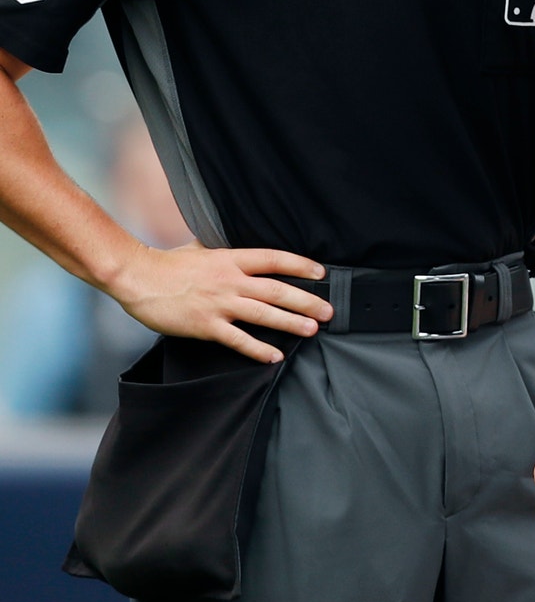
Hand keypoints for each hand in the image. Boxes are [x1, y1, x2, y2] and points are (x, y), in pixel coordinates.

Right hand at [111, 241, 332, 362]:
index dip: (300, 265)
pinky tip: (275, 356)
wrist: (138, 278)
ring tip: (312, 329)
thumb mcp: (202, 248)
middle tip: (328, 311)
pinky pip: (237, 339)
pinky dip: (257, 349)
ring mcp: (219, 303)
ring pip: (263, 314)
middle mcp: (230, 280)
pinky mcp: (206, 325)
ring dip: (290, 323)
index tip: (321, 273)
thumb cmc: (169, 264)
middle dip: (306, 301)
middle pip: (277, 290)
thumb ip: (224, 251)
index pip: (275, 259)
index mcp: (231, 259)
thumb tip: (238, 245)